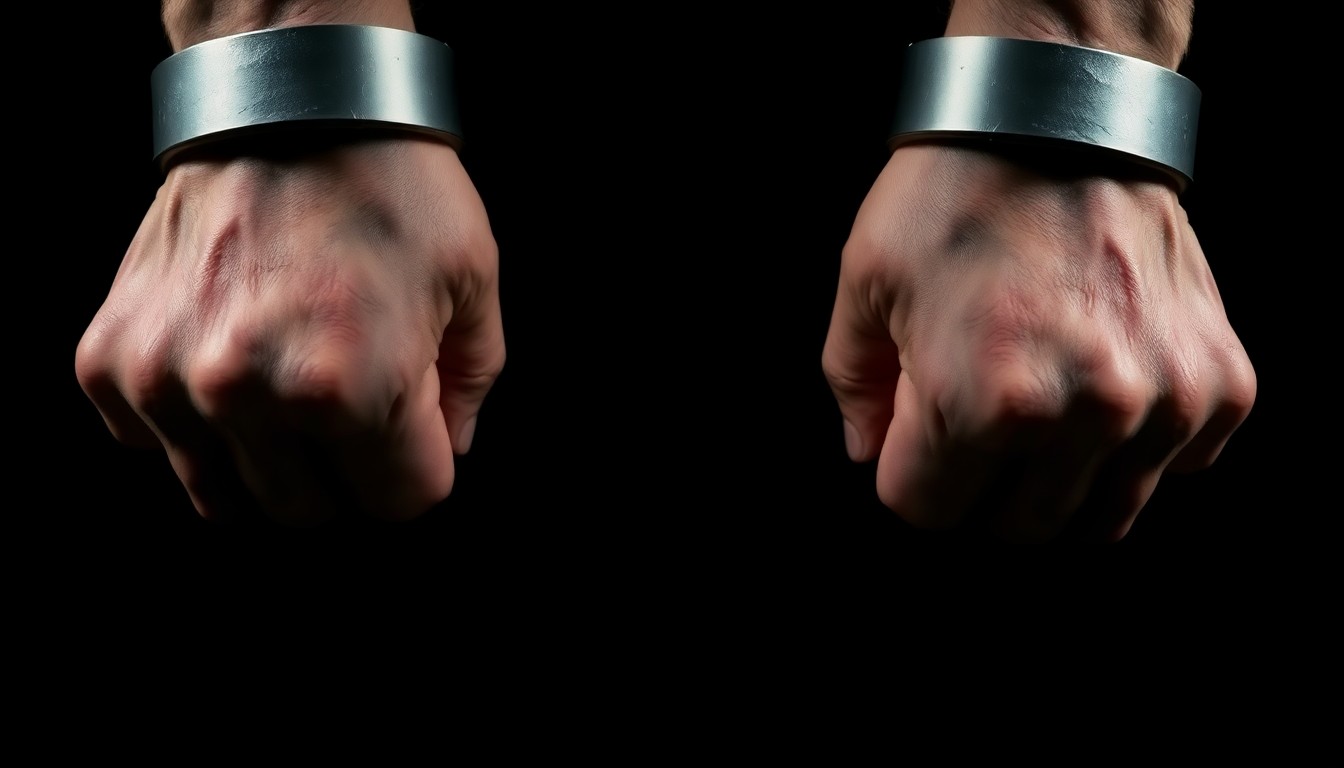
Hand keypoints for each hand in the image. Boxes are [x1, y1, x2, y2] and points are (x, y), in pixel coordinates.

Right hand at [76, 136, 503, 524]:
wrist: (292, 103)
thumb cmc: (392, 186)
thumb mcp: (473, 285)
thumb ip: (468, 390)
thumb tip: (443, 450)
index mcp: (353, 387)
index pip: (400, 502)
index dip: (417, 463)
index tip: (412, 422)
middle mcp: (251, 394)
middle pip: (308, 509)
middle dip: (344, 467)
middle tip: (350, 396)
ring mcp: (169, 379)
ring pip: (224, 494)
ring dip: (264, 455)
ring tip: (286, 380)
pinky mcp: (111, 360)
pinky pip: (150, 443)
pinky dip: (189, 419)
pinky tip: (224, 358)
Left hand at [821, 144, 1255, 540]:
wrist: (1057, 118)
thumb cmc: (952, 196)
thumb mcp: (864, 287)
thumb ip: (856, 392)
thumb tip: (872, 455)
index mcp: (982, 401)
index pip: (926, 511)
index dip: (909, 472)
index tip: (916, 433)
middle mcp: (1084, 414)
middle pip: (1018, 526)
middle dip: (981, 485)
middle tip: (977, 421)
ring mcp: (1163, 401)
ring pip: (1104, 515)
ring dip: (1061, 479)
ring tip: (1042, 411)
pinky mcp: (1222, 382)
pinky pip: (1179, 466)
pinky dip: (1141, 445)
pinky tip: (1107, 386)